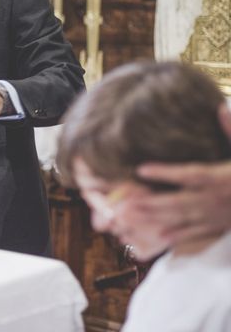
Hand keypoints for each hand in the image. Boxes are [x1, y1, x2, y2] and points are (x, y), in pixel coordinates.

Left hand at [122, 103, 230, 245]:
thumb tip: (220, 108)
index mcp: (221, 177)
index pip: (190, 174)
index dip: (165, 172)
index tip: (140, 169)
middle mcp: (216, 198)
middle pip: (178, 202)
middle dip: (149, 203)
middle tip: (123, 203)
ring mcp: (217, 215)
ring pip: (182, 219)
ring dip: (155, 219)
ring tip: (130, 217)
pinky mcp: (220, 227)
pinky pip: (197, 233)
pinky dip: (178, 236)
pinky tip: (158, 236)